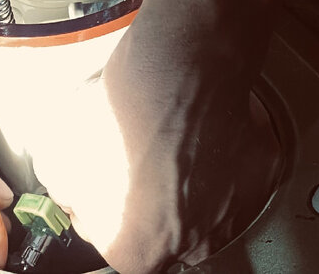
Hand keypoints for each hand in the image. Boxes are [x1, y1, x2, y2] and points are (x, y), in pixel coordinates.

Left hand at [33, 22, 280, 272]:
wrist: (175, 69)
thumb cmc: (121, 114)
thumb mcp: (58, 155)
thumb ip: (63, 189)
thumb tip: (67, 189)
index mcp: (138, 249)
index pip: (115, 242)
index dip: (103, 209)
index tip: (101, 187)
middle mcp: (192, 242)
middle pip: (165, 227)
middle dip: (150, 197)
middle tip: (138, 157)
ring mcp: (233, 209)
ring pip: (205, 200)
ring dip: (188, 177)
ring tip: (169, 136)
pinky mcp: (261, 172)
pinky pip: (237, 170)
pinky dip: (222, 151)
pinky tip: (200, 124)